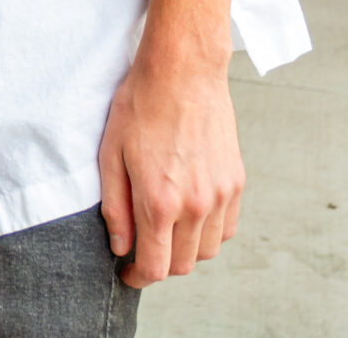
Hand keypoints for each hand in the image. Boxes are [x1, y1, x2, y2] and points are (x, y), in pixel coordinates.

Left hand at [96, 54, 242, 287]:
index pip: (156, 266)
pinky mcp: (237, 181)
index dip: (138, 278)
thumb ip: (115, 208)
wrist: (184, 70)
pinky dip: (208, 232)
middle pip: (183, 264)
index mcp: (161, 201)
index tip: (128, 272)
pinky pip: (226, 228)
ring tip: (165, 230)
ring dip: (185, 250)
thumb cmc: (141, 105)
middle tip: (141, 248)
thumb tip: (120, 247)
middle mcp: (197, 204)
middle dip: (159, 264)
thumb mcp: (110, 155)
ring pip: (207, 250)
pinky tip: (189, 215)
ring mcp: (221, 194)